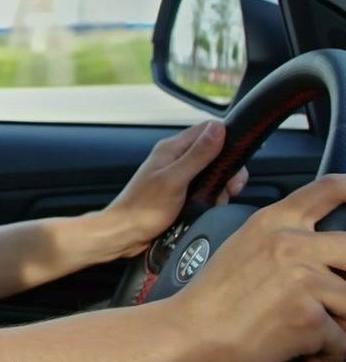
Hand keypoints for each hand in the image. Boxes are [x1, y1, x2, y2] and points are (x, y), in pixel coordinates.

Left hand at [100, 121, 247, 257]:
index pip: (208, 130)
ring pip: (212, 173)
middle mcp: (176, 158)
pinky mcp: (181, 192)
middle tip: (231, 189)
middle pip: (214, 153)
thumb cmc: (143, 207)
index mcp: (172, 148)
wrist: (125, 233)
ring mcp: (178, 175)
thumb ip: (197, 155)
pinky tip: (210, 208)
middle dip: (228, 170)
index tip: (236, 163)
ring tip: (217, 202)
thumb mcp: (174, 180)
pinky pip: (205, 189)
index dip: (227, 142)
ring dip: (221, 187)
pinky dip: (212, 197)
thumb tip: (219, 128)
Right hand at [168, 174, 345, 361]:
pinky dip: (328, 356)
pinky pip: (344, 343)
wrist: (185, 333)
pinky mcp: (308, 317)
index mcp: (274, 222)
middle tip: (334, 300)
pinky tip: (302, 353)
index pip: (329, 189)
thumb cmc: (211, 299)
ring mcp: (302, 279)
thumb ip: (283, 240)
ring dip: (340, 324)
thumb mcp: (243, 247)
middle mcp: (291, 243)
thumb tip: (323, 257)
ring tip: (312, 333)